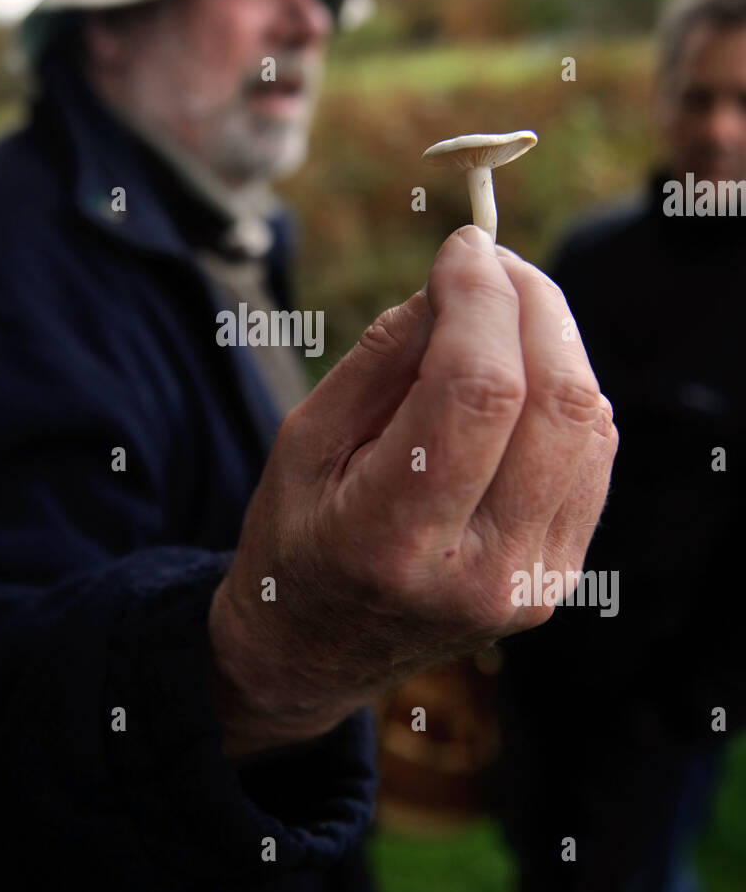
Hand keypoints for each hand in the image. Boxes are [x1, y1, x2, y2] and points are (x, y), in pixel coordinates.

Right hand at [209, 225, 617, 756]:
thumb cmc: (297, 533)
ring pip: (589, 422)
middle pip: (555, 404)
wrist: (317, 647)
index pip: (476, 395)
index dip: (481, 299)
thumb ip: (384, 356)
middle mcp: (480, 572)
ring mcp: (532, 580)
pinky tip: (518, 372)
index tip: (463, 244)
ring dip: (554, 341)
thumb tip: (457, 281)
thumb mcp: (303, 439)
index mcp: (392, 541)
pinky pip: (593, 452)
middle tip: (491, 262)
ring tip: (496, 315)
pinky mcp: (561, 573)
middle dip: (532, 304)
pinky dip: (564, 388)